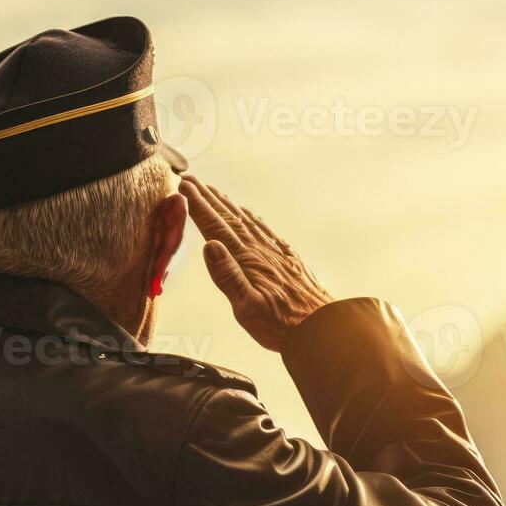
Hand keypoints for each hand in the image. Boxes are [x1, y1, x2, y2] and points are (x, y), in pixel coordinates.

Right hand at [180, 175, 332, 351]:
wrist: (322, 326)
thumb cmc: (282, 324)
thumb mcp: (248, 308)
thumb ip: (228, 277)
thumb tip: (210, 246)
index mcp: (247, 260)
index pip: (216, 227)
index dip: (199, 206)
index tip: (184, 186)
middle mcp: (260, 249)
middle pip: (229, 217)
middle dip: (208, 197)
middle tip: (190, 179)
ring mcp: (275, 251)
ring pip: (245, 219)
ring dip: (227, 203)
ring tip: (212, 190)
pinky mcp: (286, 257)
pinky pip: (263, 229)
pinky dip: (250, 216)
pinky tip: (247, 214)